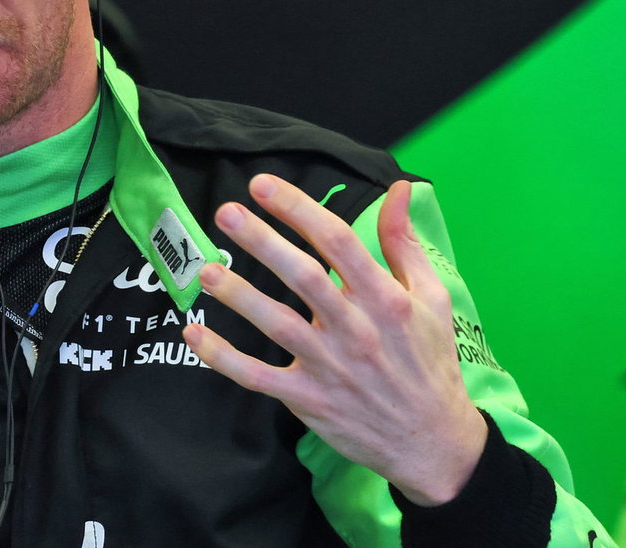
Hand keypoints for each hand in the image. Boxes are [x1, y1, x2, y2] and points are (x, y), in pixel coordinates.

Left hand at [182, 174, 486, 505]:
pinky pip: (257, 376)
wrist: (432, 441)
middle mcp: (356, 329)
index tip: (263, 185)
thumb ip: (404, 242)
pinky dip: (223, 357)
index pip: (339, 242)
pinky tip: (193, 332)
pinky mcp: (308, 399)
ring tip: (206, 269)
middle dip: (263, 242)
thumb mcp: (431, 297)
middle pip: (303, 277)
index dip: (299, 210)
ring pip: (277, 325)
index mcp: (386, 299)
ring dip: (239, 295)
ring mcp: (330, 366)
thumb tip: (398, 189)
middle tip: (226, 212)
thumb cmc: (428, 360)